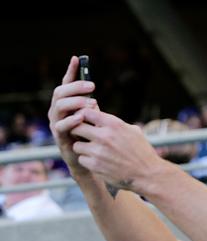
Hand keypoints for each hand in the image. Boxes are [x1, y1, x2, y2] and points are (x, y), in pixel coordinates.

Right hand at [48, 56, 97, 177]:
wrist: (90, 159)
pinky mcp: (59, 136)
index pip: (66, 83)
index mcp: (66, 103)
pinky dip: (72, 120)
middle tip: (92, 87)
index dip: (71, 71)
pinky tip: (81, 117)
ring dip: (75, 102)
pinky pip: (61, 125)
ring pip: (59, 106)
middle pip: (60, 92)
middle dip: (76, 87)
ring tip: (91, 102)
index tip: (77, 59)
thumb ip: (91, 104)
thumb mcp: (94, 116)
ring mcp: (56, 123)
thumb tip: (93, 89)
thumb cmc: (92, 135)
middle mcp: (57, 111)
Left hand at [70, 108, 164, 193]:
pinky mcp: (95, 166)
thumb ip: (116, 124)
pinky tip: (97, 162)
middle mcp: (104, 136)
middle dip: (79, 132)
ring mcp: (98, 152)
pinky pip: (81, 159)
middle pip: (76, 128)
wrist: (147, 174)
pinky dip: (87, 161)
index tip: (85, 122)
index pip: (86, 112)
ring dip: (83, 148)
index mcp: (114, 124)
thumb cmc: (142, 152)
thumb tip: (101, 116)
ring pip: (76, 145)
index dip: (83, 117)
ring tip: (93, 151)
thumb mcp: (134, 131)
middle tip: (84, 137)